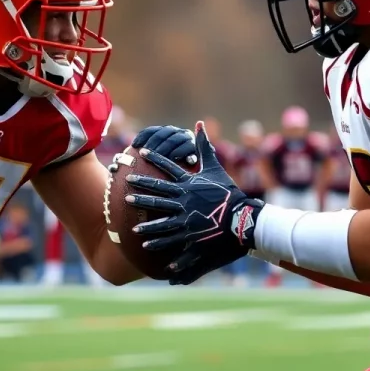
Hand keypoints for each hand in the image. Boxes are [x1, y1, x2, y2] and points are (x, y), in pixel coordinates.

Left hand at [125, 121, 263, 284]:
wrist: (242, 217)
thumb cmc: (229, 192)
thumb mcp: (215, 168)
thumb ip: (204, 146)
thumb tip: (199, 123)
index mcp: (189, 184)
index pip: (168, 167)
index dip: (154, 158)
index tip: (140, 151)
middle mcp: (184, 201)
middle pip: (158, 197)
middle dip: (141, 195)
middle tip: (126, 193)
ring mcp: (186, 219)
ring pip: (162, 222)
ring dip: (147, 226)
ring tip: (133, 229)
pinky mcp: (191, 235)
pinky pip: (172, 240)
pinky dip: (161, 244)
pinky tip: (148, 247)